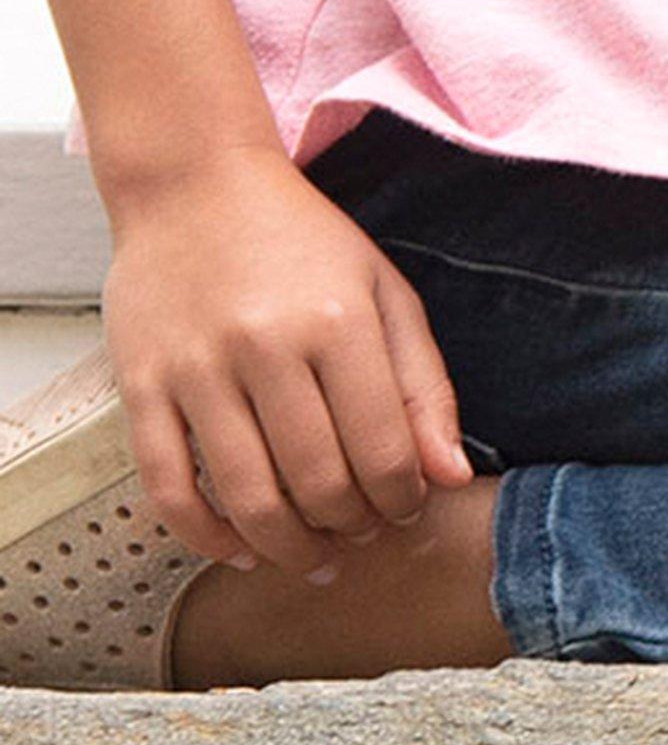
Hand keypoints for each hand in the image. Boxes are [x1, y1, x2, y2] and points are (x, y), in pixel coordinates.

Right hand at [97, 149, 470, 573]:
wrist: (195, 187)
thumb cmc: (303, 243)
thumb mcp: (385, 294)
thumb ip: (424, 386)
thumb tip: (451, 477)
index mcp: (338, 320)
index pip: (382, 447)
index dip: (402, 499)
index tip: (406, 512)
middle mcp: (265, 346)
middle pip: (316, 480)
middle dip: (349, 527)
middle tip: (361, 536)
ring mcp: (195, 370)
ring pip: (245, 496)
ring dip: (286, 546)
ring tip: (311, 557)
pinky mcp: (139, 387)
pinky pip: (167, 488)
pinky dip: (205, 534)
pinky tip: (240, 549)